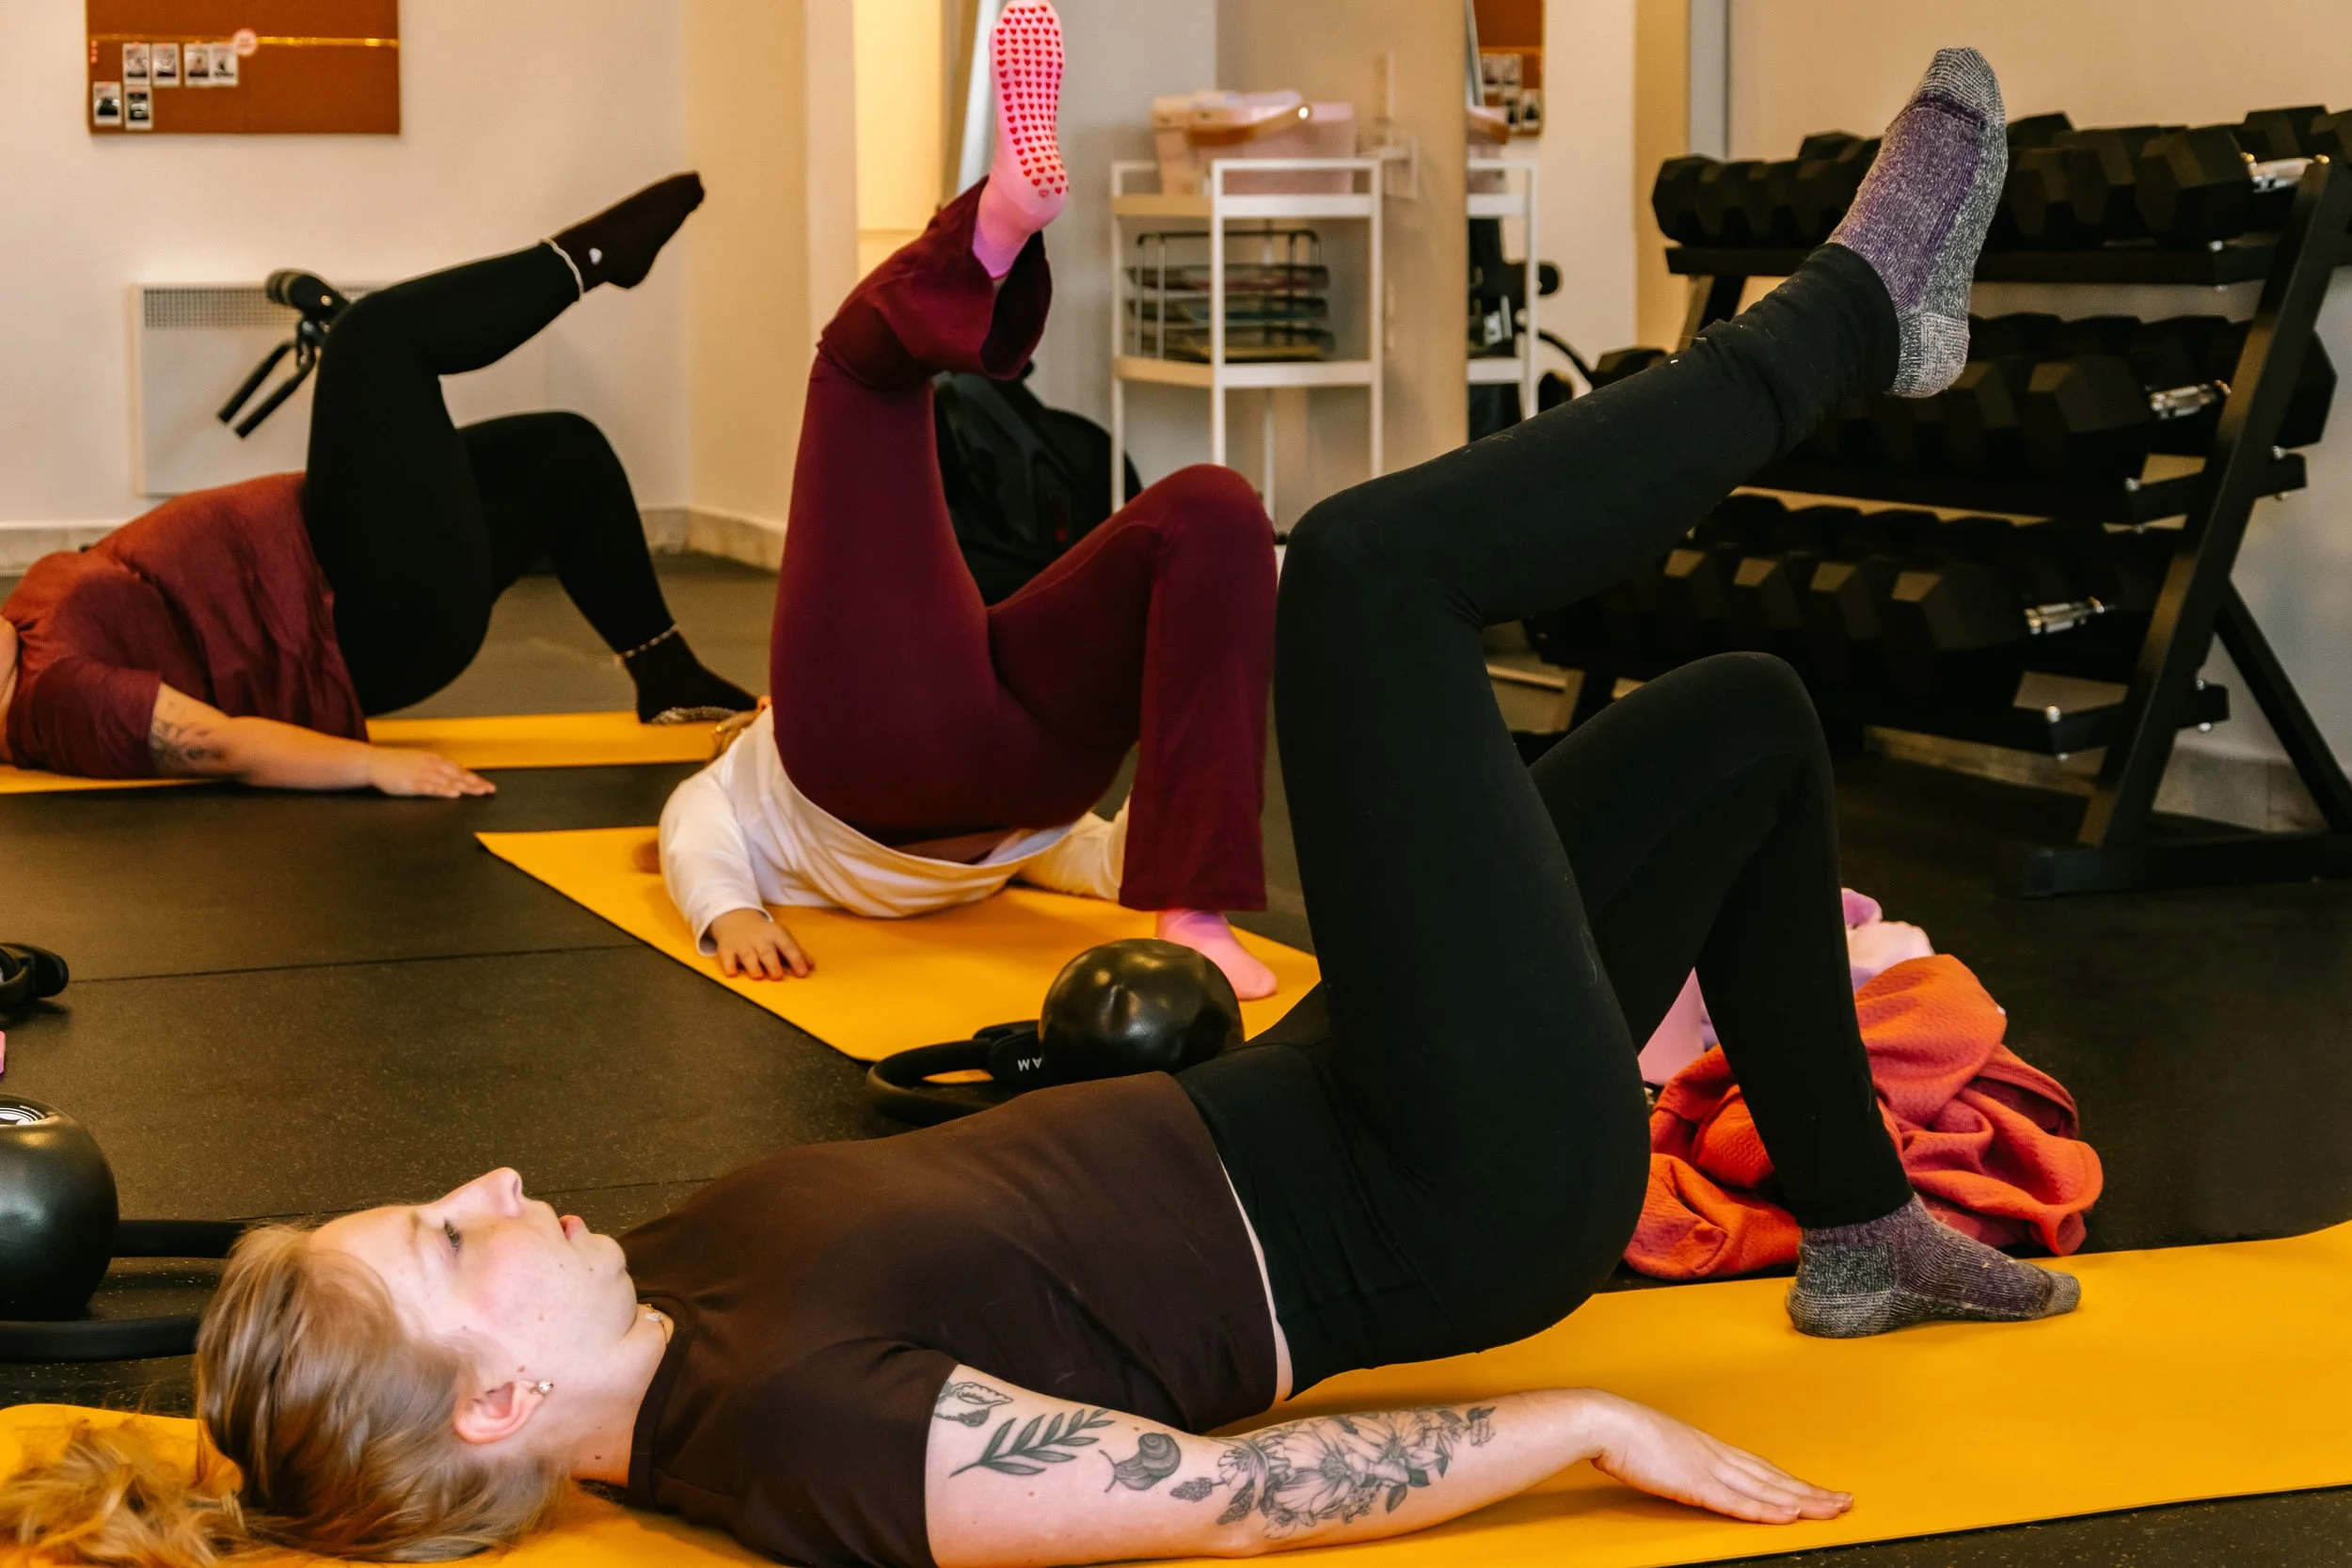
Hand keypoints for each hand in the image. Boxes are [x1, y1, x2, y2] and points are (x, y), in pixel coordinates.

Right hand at [367, 747, 495, 798]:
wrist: (373, 762)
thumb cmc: (395, 763)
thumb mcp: (419, 761)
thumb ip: (435, 768)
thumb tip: (451, 776)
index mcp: (434, 759)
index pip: (459, 770)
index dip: (474, 778)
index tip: (487, 786)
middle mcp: (431, 765)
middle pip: (457, 775)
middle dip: (475, 783)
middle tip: (489, 790)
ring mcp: (422, 774)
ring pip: (448, 781)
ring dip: (465, 787)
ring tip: (479, 793)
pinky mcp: (412, 783)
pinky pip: (431, 788)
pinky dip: (444, 791)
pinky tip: (454, 794)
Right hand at [710, 907, 810, 978]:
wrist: (736, 919)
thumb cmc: (764, 934)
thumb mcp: (781, 937)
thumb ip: (796, 952)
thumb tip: (811, 967)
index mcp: (776, 935)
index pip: (788, 946)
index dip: (796, 959)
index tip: (803, 973)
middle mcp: (759, 939)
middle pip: (767, 951)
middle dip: (772, 964)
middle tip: (778, 977)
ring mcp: (742, 943)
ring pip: (748, 955)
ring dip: (753, 965)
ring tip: (758, 976)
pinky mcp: (727, 948)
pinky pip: (727, 957)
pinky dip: (729, 965)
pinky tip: (732, 973)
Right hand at [1581, 1392, 1850, 1523]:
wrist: (1606, 1421)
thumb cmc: (1626, 1434)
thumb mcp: (1663, 1446)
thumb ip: (1683, 1460)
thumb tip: (1689, 1470)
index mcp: (1710, 1448)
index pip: (1764, 1469)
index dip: (1794, 1482)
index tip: (1819, 1491)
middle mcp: (1718, 1456)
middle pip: (1775, 1478)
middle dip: (1813, 1492)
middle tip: (1845, 1502)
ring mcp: (1710, 1468)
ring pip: (1767, 1488)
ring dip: (1802, 1500)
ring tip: (1831, 1510)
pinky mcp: (1696, 1482)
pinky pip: (1738, 1501)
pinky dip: (1766, 1509)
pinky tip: (1787, 1515)